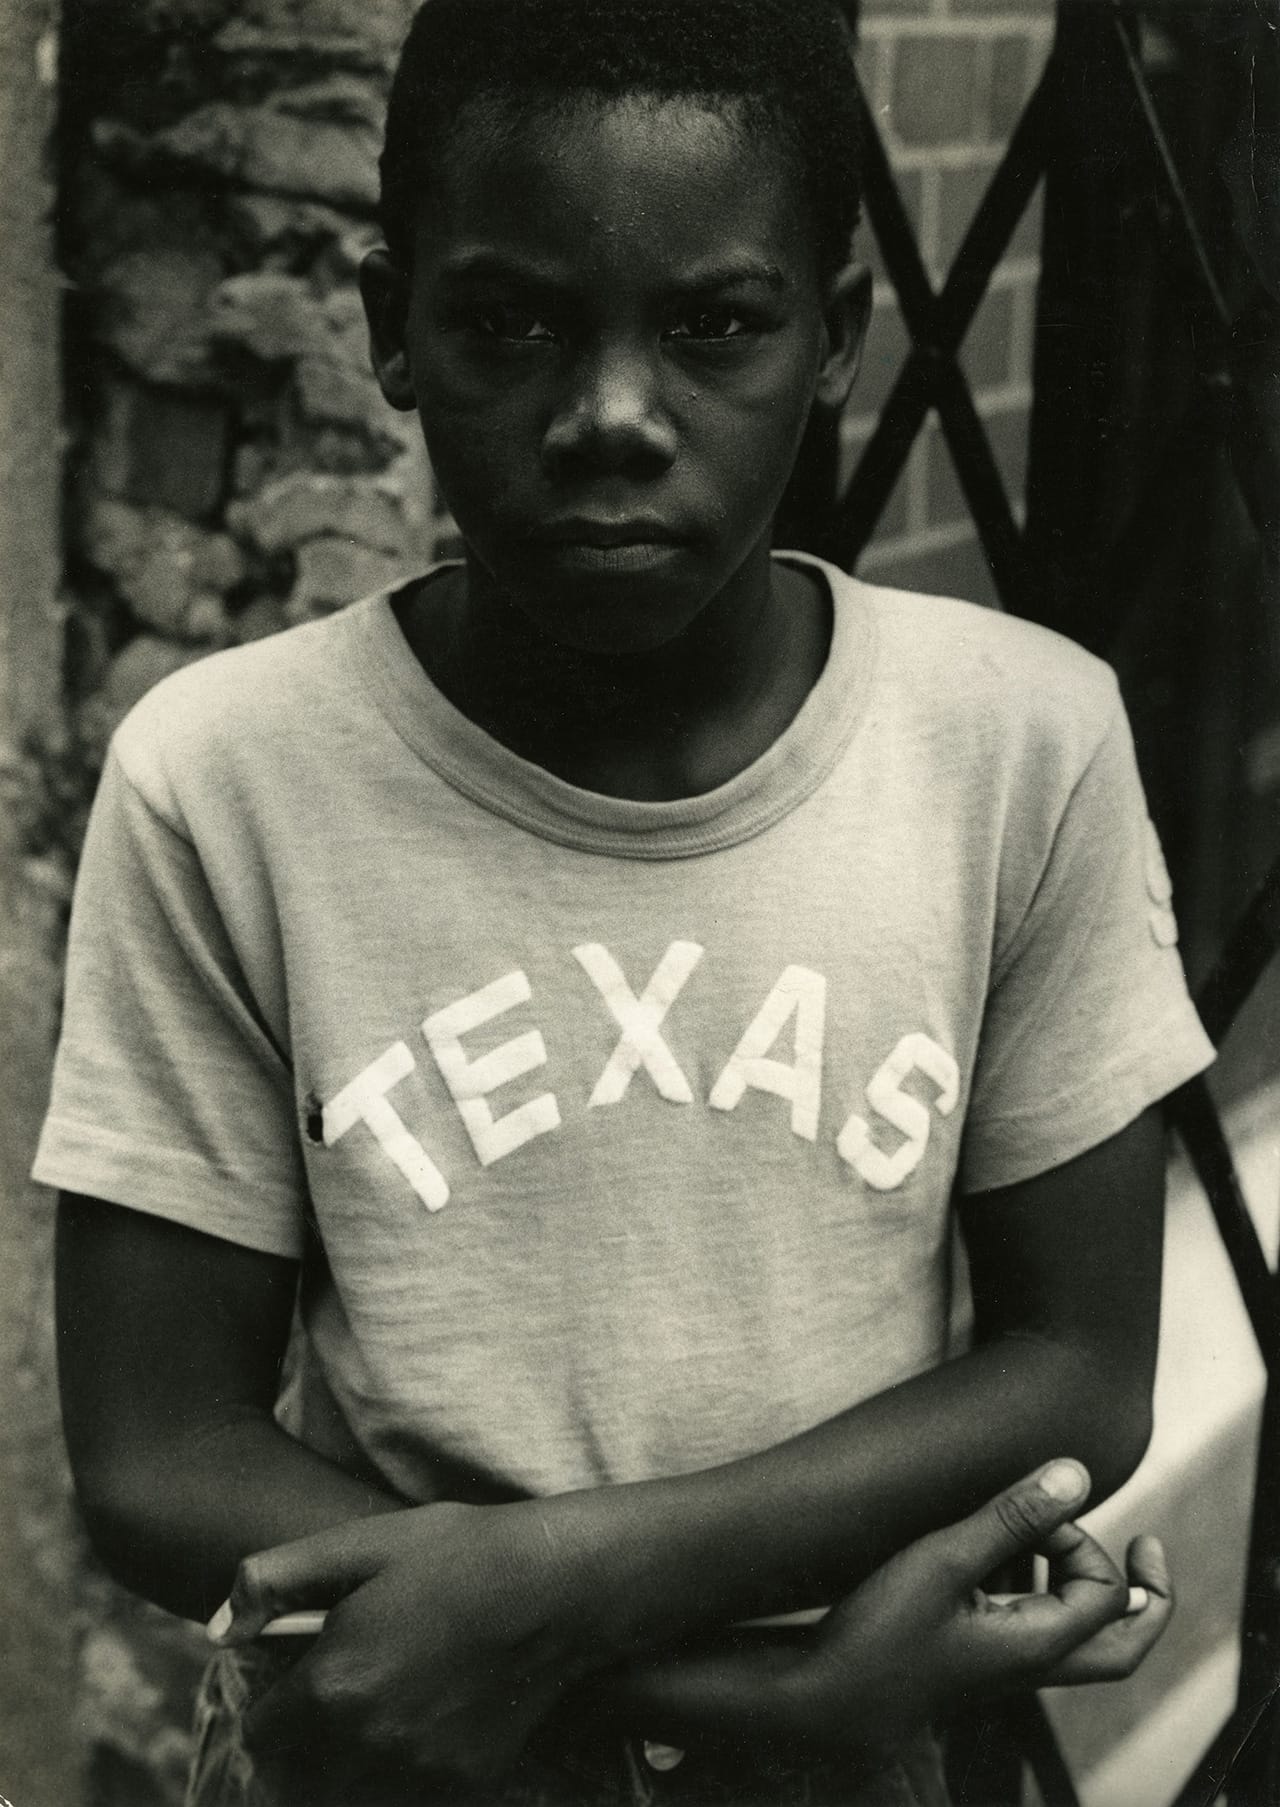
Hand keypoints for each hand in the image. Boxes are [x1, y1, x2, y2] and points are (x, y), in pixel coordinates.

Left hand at [209, 1500, 592, 1802]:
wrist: (555, 1588)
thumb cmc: (457, 1554)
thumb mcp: (362, 1544)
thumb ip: (275, 1579)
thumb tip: (219, 1626)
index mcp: (332, 1686)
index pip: (259, 1737)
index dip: (267, 1708)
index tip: (290, 1683)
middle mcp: (366, 1744)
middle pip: (291, 1786)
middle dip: (293, 1753)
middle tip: (316, 1711)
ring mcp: (417, 1772)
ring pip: (341, 1800)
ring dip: (334, 1774)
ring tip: (358, 1725)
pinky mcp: (461, 1782)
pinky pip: (401, 1800)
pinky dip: (389, 1780)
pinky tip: (409, 1732)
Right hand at [776, 1458, 1172, 1754]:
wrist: (826, 1697)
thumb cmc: (880, 1633)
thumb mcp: (944, 1560)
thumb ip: (1011, 1517)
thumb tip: (1076, 1474)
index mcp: (1039, 1647)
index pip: (1109, 1594)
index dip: (1082, 1538)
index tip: (1036, 1509)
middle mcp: (1034, 1665)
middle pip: (1123, 1644)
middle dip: (1147, 1596)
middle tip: (1146, 1544)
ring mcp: (1007, 1668)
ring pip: (1086, 1643)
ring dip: (1095, 1591)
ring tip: (1066, 1539)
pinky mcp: (981, 1660)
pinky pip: (1044, 1634)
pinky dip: (1052, 1597)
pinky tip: (1013, 1563)